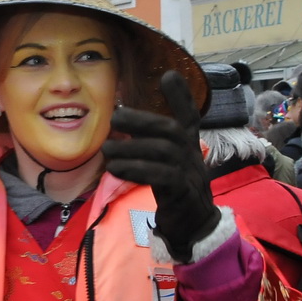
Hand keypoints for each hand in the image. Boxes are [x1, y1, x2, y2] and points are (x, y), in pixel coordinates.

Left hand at [102, 71, 220, 262]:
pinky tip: (117, 168)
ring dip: (132, 148)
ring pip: (164, 152)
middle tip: (115, 116)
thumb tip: (124, 118)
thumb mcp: (166, 161)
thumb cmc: (175, 188)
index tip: (169, 75)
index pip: (189, 116)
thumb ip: (151, 142)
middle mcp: (191, 155)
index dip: (181, 96)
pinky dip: (138, 170)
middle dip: (143, 120)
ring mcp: (190, 174)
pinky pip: (162, 176)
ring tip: (108, 149)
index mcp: (188, 145)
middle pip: (171, 130)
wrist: (193, 225)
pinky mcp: (183, 193)